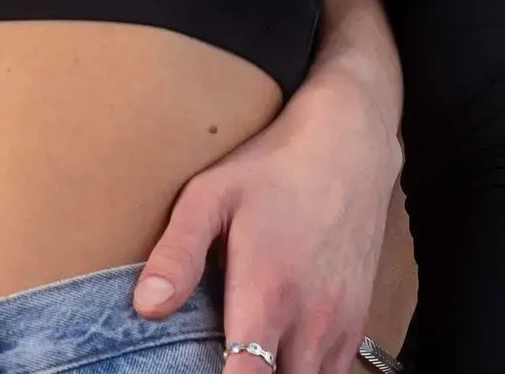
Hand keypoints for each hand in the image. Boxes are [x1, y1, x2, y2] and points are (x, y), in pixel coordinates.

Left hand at [134, 60, 400, 372]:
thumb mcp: (209, 197)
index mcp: (267, 294)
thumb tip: (146, 306)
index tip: (191, 369)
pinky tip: (277, 353)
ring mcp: (341, 329)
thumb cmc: (270, 171)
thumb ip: (177, 254)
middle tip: (213, 354)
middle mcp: (311, 323)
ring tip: (240, 354)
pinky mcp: (358, 327)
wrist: (346, 152)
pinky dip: (304, 372)